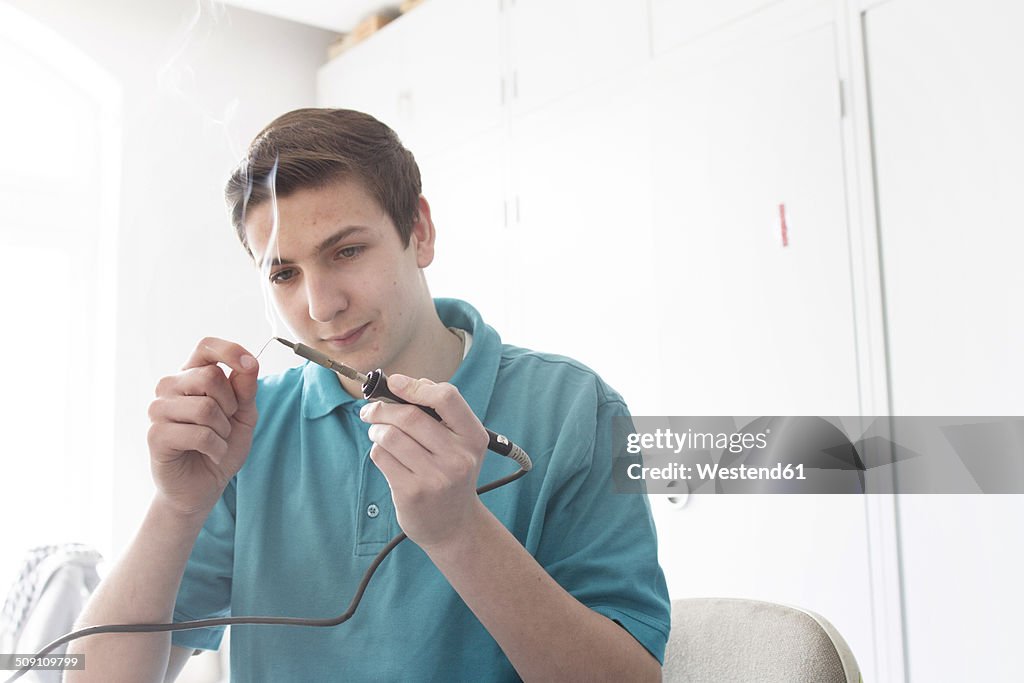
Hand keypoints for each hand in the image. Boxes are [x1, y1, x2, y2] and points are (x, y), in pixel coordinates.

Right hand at [147, 337, 259, 517]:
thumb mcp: (244, 415)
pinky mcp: (156, 435)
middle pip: (210, 376)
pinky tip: (210, 454)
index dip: (230, 351)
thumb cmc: (222, 445)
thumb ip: (246, 389)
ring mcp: (159, 410)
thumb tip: (249, 363)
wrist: (204, 486)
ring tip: (217, 441)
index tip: (249, 365)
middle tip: (226, 423)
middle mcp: (170, 387)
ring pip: (205, 407)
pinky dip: (216, 448)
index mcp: (191, 375)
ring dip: (223, 430)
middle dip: (231, 404)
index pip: (206, 346)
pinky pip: (199, 434)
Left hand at [360, 375, 490, 548]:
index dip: (416, 386)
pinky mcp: (412, 492)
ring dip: (376, 429)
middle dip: (382, 408)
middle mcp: (458, 457)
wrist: (454, 524)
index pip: (447, 397)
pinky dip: (377, 449)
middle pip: (410, 416)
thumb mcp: (460, 444)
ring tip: (377, 432)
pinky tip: (384, 454)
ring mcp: (436, 477)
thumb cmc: (451, 474)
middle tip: (371, 410)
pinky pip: (382, 457)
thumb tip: (406, 383)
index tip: (395, 383)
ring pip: (391, 436)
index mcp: (473, 437)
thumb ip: (440, 413)